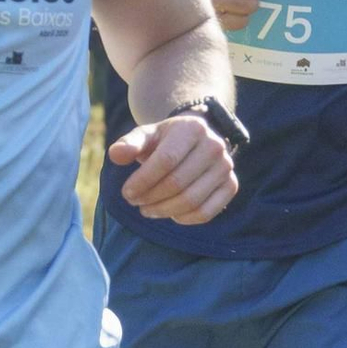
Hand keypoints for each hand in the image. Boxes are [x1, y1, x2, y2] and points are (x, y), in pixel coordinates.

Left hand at [109, 112, 237, 224]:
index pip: (165, 161)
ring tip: (148, 210)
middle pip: (177, 183)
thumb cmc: (164, 141)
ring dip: (164, 211)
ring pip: (191, 200)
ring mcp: (226, 167)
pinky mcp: (230, 185)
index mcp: (192, 128)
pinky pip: (206, 212)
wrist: (194, 141)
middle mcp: (214, 146)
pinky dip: (185, 219)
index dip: (143, 181)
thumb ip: (129, 144)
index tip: (127, 193)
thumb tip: (116, 155)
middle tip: (136, 202)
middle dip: (150, 198)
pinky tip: (171, 215)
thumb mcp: (146, 136)